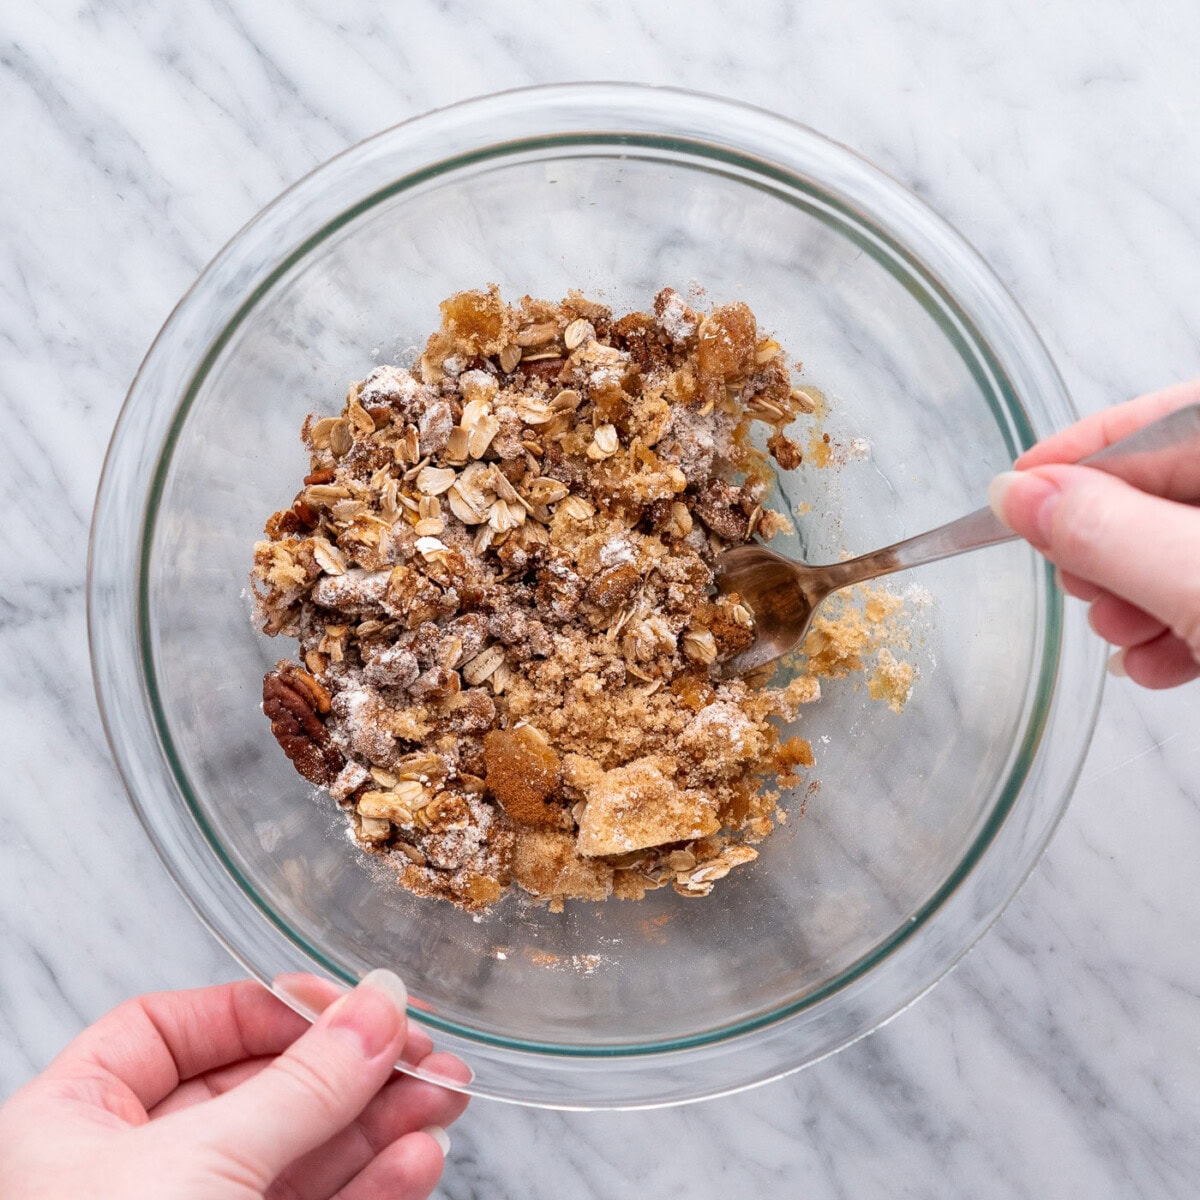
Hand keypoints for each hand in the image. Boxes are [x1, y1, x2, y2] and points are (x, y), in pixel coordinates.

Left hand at [0, 971, 468, 1199]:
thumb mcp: (201, 1169)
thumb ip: (300, 1086)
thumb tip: (375, 1008)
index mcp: (72, 1127)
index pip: (174, 1031)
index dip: (264, 1009)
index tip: (346, 1005)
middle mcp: (129, 1175)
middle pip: (256, 1091)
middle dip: (348, 1069)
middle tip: (423, 1051)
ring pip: (297, 1155)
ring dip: (376, 1124)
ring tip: (444, 1095)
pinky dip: (370, 1187)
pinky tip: (416, 1159)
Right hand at [988, 380, 1199, 688]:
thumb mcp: (1199, 584)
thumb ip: (1109, 533)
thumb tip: (1017, 495)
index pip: (1163, 421)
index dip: (1085, 450)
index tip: (1016, 487)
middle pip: (1167, 484)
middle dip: (1108, 536)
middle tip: (1073, 578)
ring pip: (1183, 545)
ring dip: (1133, 593)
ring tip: (1115, 633)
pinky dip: (1175, 625)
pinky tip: (1153, 660)